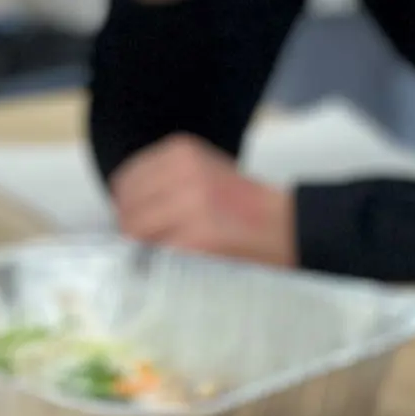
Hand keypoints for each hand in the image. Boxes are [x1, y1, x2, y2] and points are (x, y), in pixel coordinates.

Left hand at [111, 135, 297, 266]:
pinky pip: (159, 252)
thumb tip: (124, 210)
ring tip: (168, 254)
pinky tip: (180, 264)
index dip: (127, 208)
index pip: (125, 182)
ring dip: (144, 248)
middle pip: (127, 209)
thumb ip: (165, 184)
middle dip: (133, 232)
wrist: (290, 225)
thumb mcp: (202, 174)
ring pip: (136, 232)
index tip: (143, 224)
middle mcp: (184, 171)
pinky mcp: (201, 235)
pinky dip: (161, 263)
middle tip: (153, 246)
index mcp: (181, 151)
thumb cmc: (244, 206)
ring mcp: (192, 203)